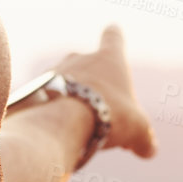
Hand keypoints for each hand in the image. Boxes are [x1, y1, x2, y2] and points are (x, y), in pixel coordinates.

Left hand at [56, 24, 156, 158]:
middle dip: (95, 85)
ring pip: (66, 83)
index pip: (114, 37)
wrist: (62, 120)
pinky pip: (46, 98)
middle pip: (89, 65)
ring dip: (72, 100)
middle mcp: (79, 58)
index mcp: (108, 58)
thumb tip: (149, 150)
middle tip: (103, 111)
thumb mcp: (137, 130)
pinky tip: (58, 131)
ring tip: (79, 129)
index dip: (115, 36)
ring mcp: (53, 72)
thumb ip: (145, 138)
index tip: (114, 31)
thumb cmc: (108, 114)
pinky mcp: (34, 89)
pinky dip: (52, 111)